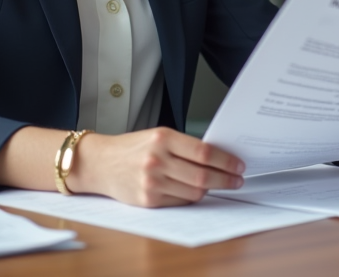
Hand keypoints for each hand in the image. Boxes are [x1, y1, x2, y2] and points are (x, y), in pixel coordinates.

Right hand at [69, 126, 244, 206]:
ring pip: (194, 191)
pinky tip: (192, 190)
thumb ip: (185, 146)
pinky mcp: (148, 200)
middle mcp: (157, 160)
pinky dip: (190, 197)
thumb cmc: (132, 148)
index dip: (226, 161)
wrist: (100, 162)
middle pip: (202, 175)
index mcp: (163, 139)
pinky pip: (180, 202)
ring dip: (209, 189)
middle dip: (225, 179)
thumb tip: (218, 157)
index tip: (238, 165)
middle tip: (237, 180)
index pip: (204, 152)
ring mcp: (152, 182)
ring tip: (214, 184)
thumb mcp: (157, 136)